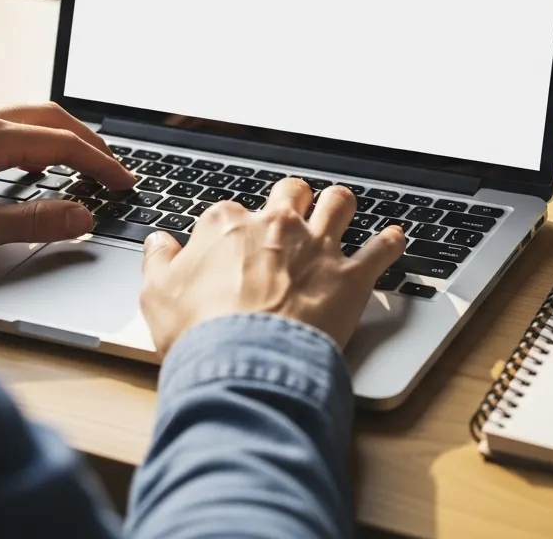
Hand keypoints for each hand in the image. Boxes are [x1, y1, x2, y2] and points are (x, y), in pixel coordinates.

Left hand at [0, 103, 136, 255]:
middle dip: (90, 141)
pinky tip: (35, 161)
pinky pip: (7, 122)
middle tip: (113, 169)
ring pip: (30, 115)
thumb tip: (83, 216)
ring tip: (85, 162)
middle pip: (53, 117)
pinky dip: (36, 137)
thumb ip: (35, 222)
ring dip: (63, 135)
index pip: (64, 144)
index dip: (101, 164)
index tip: (124, 182)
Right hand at [141, 178, 406, 352]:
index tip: (232, 242)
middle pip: (291, 191)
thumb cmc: (200, 332)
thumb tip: (159, 244)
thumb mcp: (157, 297)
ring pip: (339, 203)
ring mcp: (317, 247)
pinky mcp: (350, 276)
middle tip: (291, 213)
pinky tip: (396, 238)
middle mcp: (277, 225)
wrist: (246, 360)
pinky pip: (380, 249)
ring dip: (340, 205)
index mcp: (228, 225)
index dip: (232, 226)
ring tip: (340, 210)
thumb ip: (159, 263)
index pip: (230, 210)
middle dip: (293, 199)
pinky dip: (390, 243)